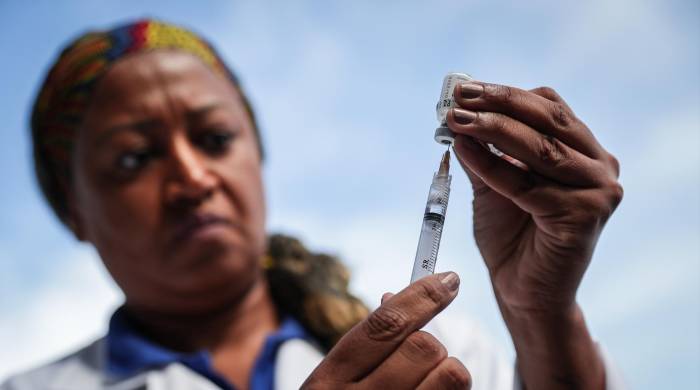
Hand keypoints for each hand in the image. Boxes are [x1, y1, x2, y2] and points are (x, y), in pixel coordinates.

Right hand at [301, 272, 470, 389]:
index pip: (386, 325)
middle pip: (425, 347)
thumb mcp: (335, 383)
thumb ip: (366, 344)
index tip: (449, 280)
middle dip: (432, 346)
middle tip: (424, 357)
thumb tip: (399, 296)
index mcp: (329, 381)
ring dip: (448, 373)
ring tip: (428, 385)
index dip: (423, 296)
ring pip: (452, 375)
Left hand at [447, 82, 622, 314]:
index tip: (465, 88)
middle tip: (459, 96)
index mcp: (585, 152)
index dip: (506, 94)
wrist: (522, 291)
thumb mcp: (494, 184)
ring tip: (456, 120)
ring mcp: (599, 191)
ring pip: (541, 148)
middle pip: (549, 119)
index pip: (549, 107)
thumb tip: (459, 114)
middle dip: (499, 103)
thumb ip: (484, 151)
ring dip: (493, 129)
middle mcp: (600, 166)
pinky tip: (463, 150)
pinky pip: (527, 184)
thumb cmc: (511, 236)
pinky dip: (491, 165)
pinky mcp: (585, 215)